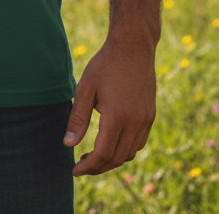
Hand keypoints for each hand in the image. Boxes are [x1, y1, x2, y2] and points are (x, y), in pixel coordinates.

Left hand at [63, 32, 156, 175]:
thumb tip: (68, 144)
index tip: (75, 170)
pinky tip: (110, 142)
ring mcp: (146, 120)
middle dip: (98, 167)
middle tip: (81, 166)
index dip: (88, 166)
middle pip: (117, 158)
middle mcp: (136, 123)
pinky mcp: (150, 116)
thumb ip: (77, 118)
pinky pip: (138, 143)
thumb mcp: (85, 88)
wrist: (133, 48)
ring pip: (129, 153)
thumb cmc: (105, 65)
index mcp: (118, 117)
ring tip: (93, 156)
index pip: (103, 153)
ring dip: (112, 160)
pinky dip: (124, 149)